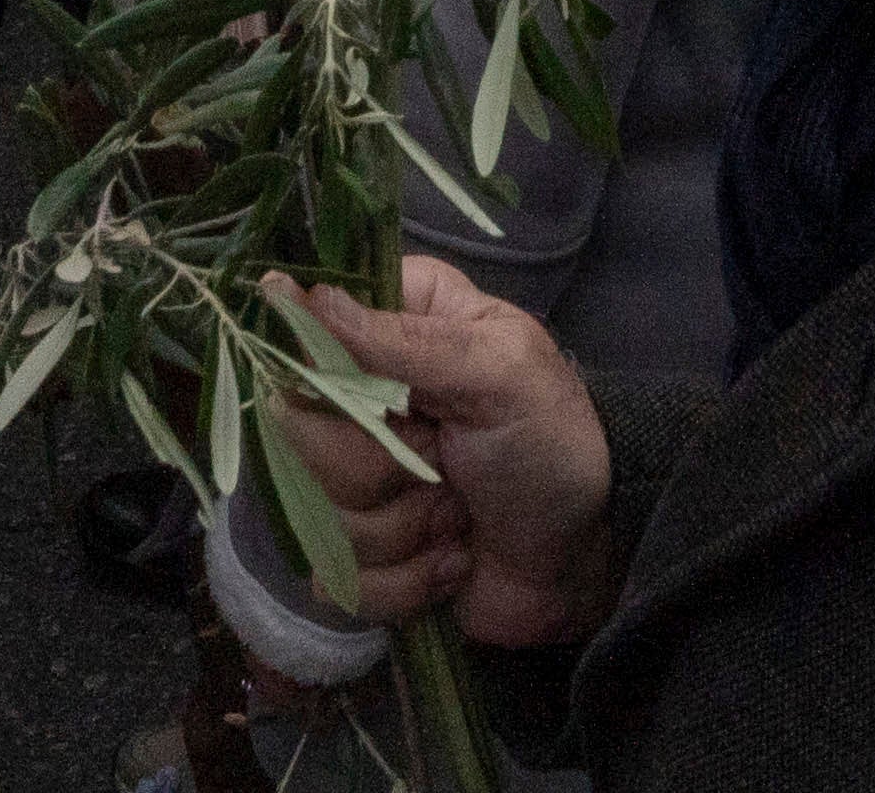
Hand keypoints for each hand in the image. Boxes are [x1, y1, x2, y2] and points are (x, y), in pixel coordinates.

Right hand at [263, 258, 614, 644]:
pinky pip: (337, 579)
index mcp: (393, 328)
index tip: (385, 398)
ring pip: (316, 510)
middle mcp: (359, 398)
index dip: (325, 369)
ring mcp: (352, 480)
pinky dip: (406, 581)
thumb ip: (402, 338)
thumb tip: (293, 292)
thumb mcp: (500, 372)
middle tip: (446, 462)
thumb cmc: (552, 447)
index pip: (303, 328)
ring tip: (459, 515)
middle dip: (382, 467)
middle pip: (296, 431)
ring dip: (405, 529)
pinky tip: (451, 562)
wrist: (581, 562)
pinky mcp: (357, 555)